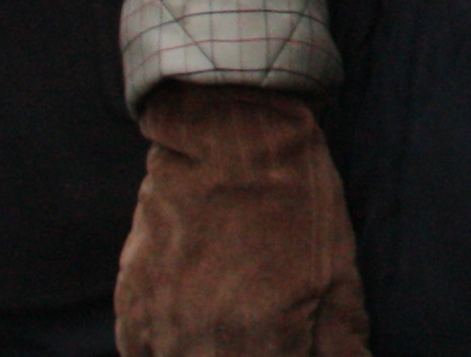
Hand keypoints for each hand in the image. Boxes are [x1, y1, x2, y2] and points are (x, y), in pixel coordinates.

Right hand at [119, 82, 369, 356]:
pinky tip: (185, 328)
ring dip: (203, 349)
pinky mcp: (130, 299)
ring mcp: (160, 324)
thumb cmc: (294, 199)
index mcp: (261, 342)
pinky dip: (158, 346)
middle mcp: (203, 344)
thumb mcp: (338, 270)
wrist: (230, 136)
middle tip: (261, 330)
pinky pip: (136, 348)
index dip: (287, 355)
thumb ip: (341, 338)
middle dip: (245, 352)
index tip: (292, 343)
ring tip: (227, 327)